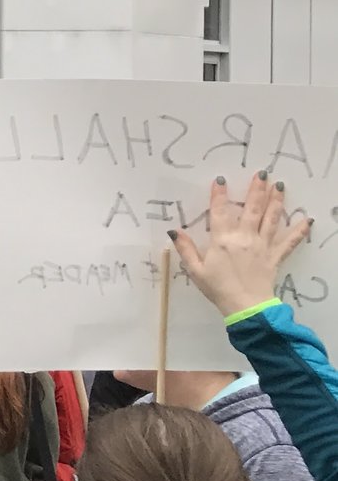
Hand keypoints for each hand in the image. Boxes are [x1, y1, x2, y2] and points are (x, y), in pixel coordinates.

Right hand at [172, 173, 312, 317]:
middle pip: (252, 209)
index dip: (219, 194)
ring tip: (280, 186)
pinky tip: (308, 220)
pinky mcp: (275, 255)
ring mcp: (262, 245)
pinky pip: (289, 241)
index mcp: (222, 240)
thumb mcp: (195, 270)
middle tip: (262, 174)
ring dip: (276, 201)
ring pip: (271, 219)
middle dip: (256, 190)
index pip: (220, 211)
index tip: (221, 180)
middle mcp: (244, 237)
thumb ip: (186, 249)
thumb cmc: (218, 288)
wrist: (245, 307)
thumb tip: (173, 231)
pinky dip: (299, 231)